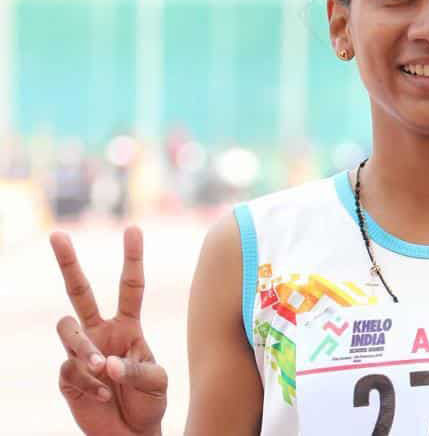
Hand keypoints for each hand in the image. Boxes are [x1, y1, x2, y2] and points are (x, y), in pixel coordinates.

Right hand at [50, 226, 166, 435]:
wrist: (131, 433)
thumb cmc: (149, 401)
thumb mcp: (156, 382)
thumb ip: (136, 369)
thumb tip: (107, 363)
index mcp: (128, 326)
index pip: (130, 286)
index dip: (132, 258)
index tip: (133, 229)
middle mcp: (101, 332)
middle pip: (80, 291)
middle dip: (68, 263)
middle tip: (57, 235)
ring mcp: (82, 352)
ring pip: (67, 329)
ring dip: (84, 347)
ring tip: (101, 367)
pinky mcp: (67, 375)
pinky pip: (70, 368)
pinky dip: (88, 382)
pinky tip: (102, 394)